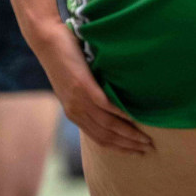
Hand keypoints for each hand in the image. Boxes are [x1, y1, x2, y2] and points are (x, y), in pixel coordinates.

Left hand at [27, 18, 151, 154]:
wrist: (47, 42)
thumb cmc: (64, 59)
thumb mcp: (76, 85)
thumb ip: (90, 96)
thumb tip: (111, 103)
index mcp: (74, 113)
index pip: (99, 139)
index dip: (119, 148)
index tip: (137, 152)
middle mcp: (76, 111)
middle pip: (106, 136)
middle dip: (128, 145)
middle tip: (148, 148)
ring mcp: (79, 99)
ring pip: (107, 125)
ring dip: (128, 134)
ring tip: (146, 138)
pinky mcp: (83, 85)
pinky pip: (105, 104)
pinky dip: (121, 113)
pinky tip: (134, 117)